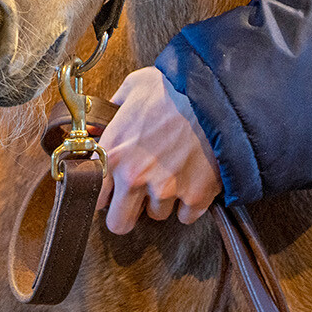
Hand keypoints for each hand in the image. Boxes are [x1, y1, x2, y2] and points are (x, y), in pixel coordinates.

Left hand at [95, 67, 222, 233]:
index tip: (112, 190)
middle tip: (138, 197)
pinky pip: (187, 216)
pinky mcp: (196, 196)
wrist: (217, 94)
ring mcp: (166, 189)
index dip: (103, 195)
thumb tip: (98, 123)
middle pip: (120, 223)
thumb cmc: (175, 88)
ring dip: (162, 200)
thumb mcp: (133, 88)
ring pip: (157, 215)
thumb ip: (112, 110)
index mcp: (114, 152)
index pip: (93, 196)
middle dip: (127, 212)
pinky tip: (192, 180)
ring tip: (173, 173)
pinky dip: (190, 203)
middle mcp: (135, 176)